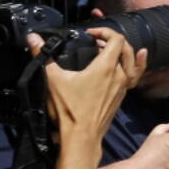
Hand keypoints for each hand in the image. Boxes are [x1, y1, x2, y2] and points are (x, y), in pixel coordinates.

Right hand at [31, 28, 144, 142]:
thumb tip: (33, 38)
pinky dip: (135, 66)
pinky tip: (130, 64)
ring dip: (122, 52)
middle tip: (95, 41)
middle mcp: (119, 75)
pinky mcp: (121, 96)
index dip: (105, 31)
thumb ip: (42, 55)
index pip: (117, 39)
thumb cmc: (69, 110)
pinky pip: (134, 77)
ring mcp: (123, 87)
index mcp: (106, 67)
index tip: (90, 33)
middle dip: (111, 40)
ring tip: (109, 49)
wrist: (81, 137)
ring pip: (131, 62)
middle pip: (125, 48)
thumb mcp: (52, 80)